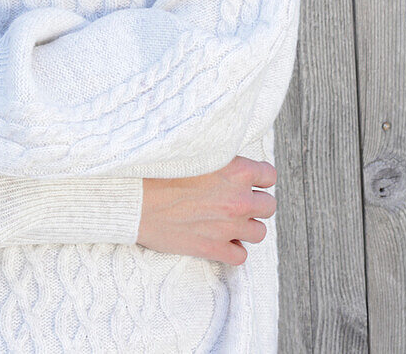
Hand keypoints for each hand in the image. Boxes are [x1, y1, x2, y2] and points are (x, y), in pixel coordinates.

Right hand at [137, 155, 276, 264]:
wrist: (135, 199)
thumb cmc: (159, 170)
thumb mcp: (195, 150)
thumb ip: (220, 155)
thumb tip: (227, 157)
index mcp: (236, 170)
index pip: (270, 175)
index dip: (259, 177)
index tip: (247, 179)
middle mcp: (238, 199)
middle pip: (268, 206)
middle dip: (255, 203)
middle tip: (237, 200)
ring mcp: (228, 226)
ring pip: (259, 232)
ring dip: (247, 226)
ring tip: (229, 220)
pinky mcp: (214, 249)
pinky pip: (240, 256)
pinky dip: (233, 249)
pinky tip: (220, 239)